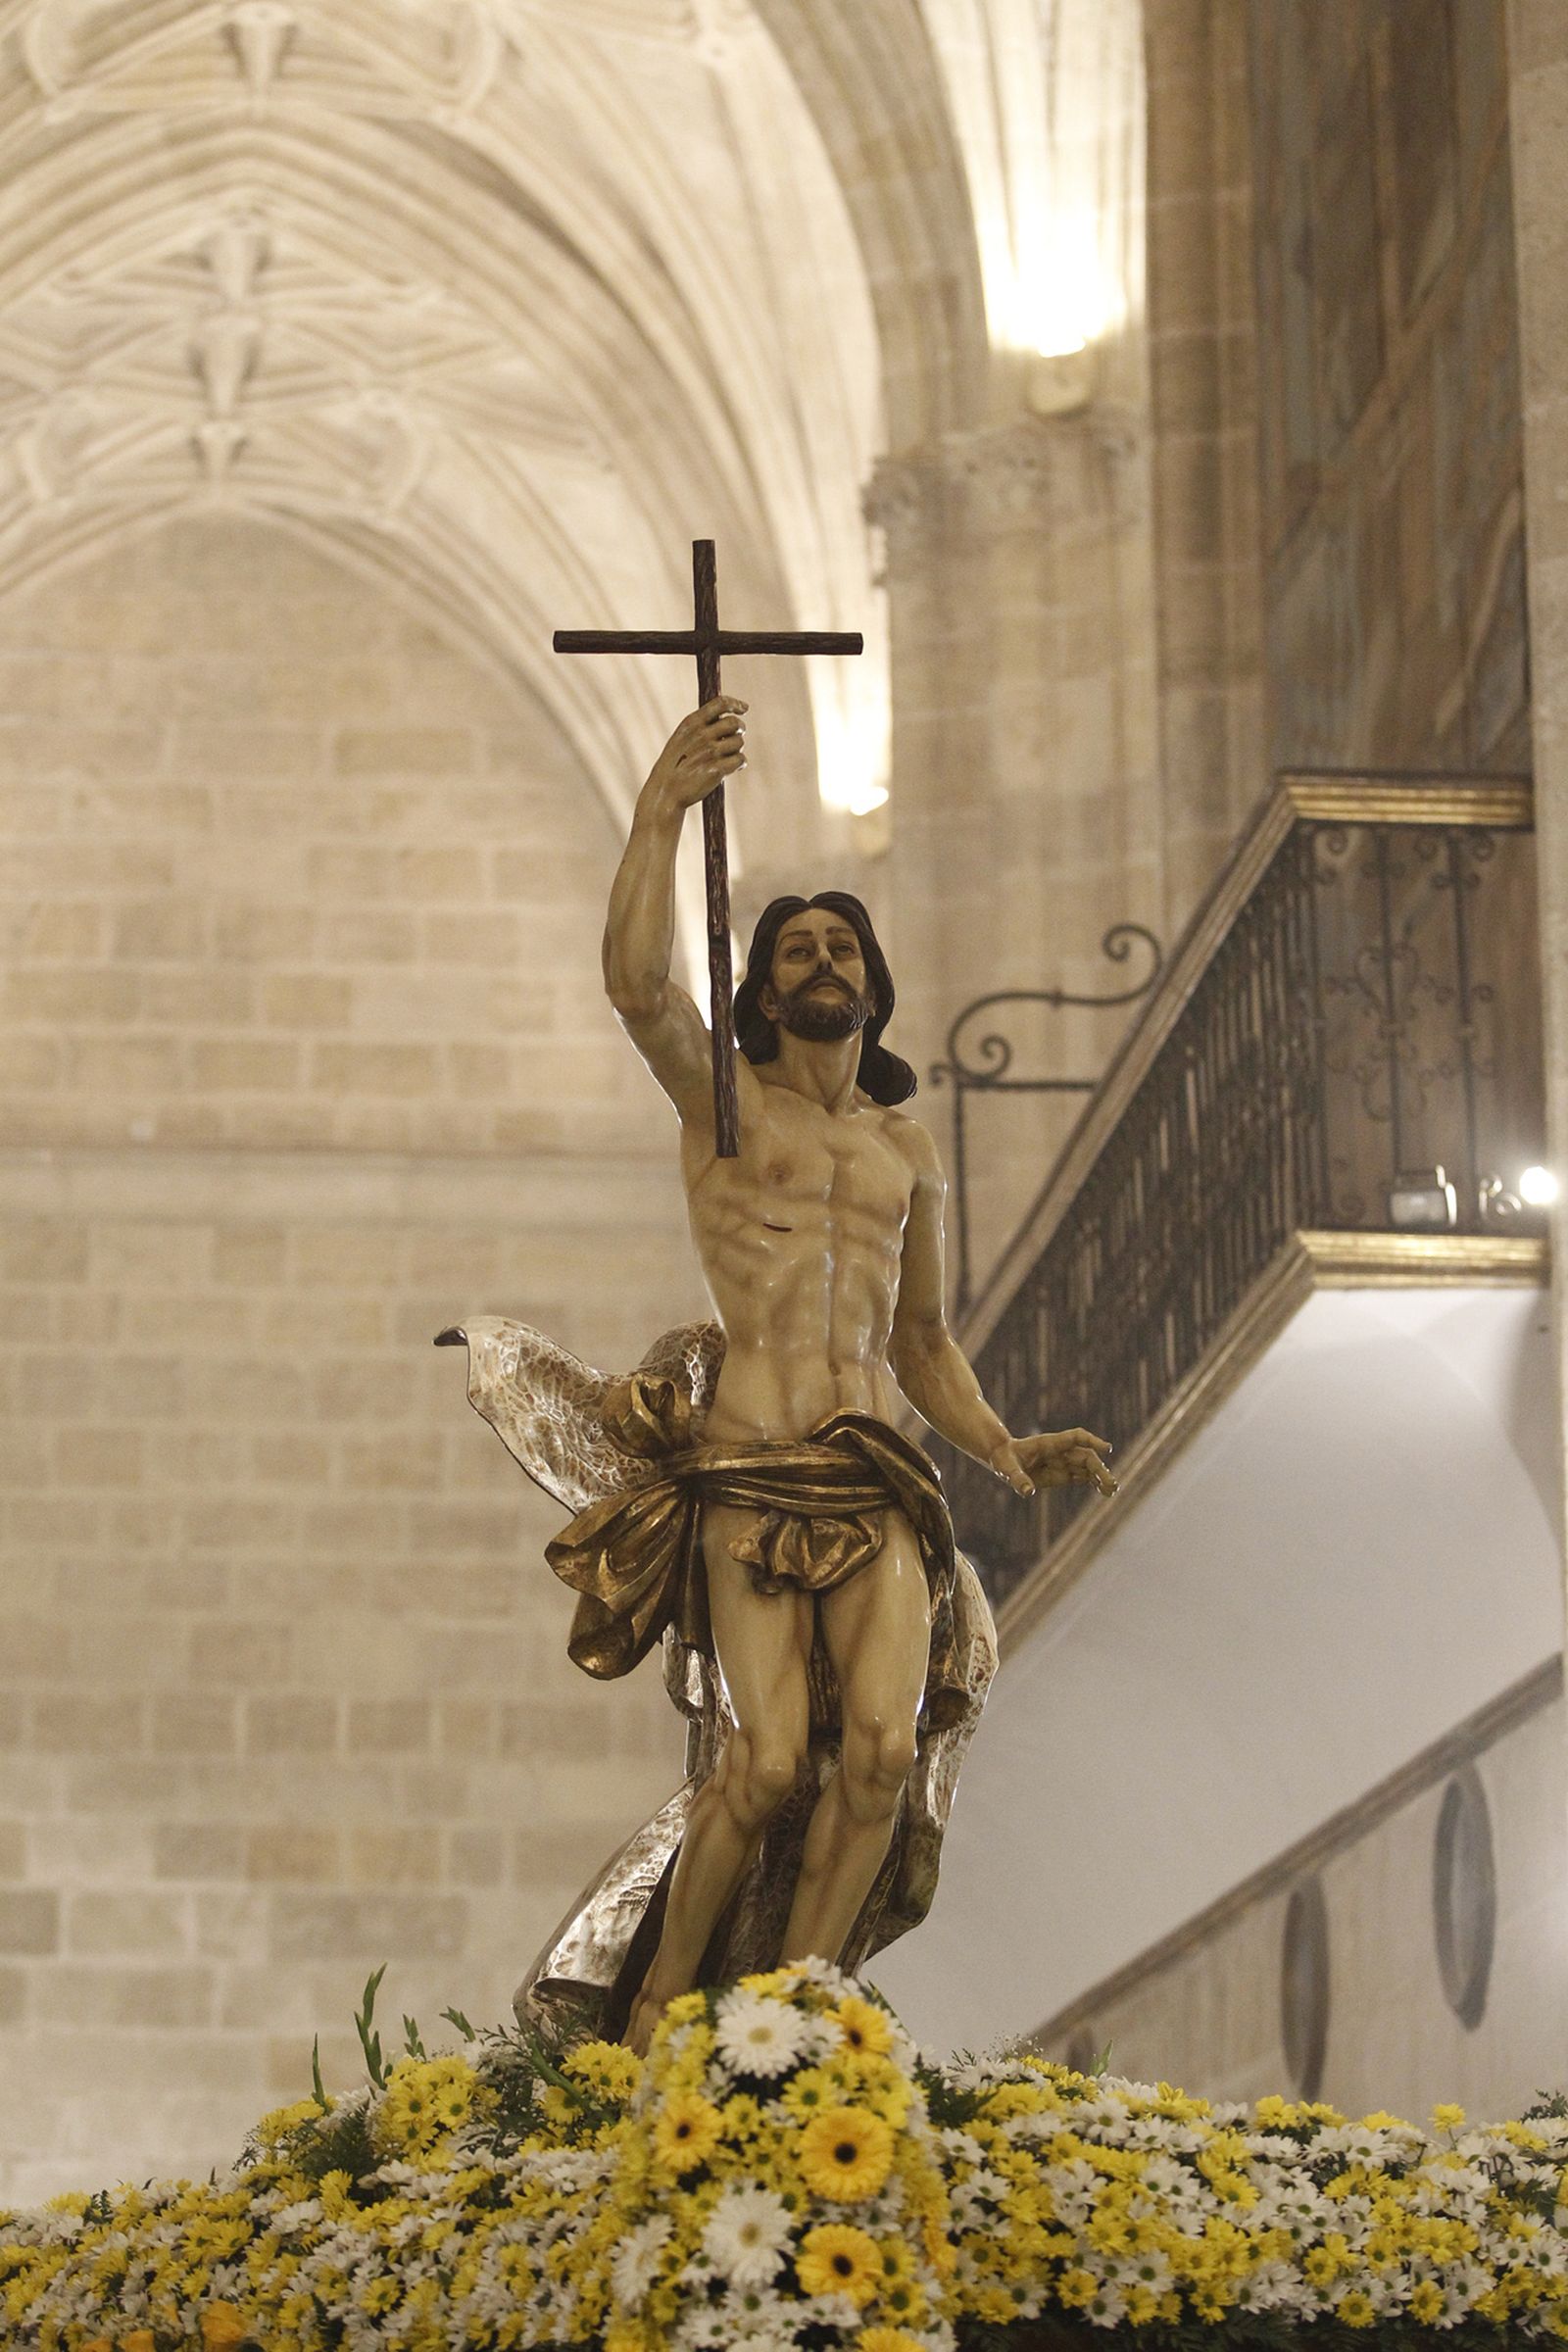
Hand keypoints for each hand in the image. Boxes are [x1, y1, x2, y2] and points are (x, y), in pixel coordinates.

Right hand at [644, 697, 748, 811]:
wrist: (665, 791)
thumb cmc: (675, 764)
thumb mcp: (681, 738)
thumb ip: (700, 726)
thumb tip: (726, 718)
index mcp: (692, 723)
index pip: (721, 703)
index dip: (735, 704)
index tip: (744, 708)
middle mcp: (702, 735)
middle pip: (734, 722)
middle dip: (739, 729)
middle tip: (735, 737)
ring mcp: (710, 752)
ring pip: (739, 742)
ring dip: (737, 749)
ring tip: (726, 757)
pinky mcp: (717, 769)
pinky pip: (741, 760)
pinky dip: (740, 764)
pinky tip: (732, 768)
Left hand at [988, 1427, 1116, 1498]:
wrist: (1003, 1458)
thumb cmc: (1003, 1459)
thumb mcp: (1006, 1469)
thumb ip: (1017, 1478)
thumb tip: (1028, 1492)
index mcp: (1049, 1443)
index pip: (1076, 1437)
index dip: (1092, 1441)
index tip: (1107, 1449)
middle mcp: (1060, 1451)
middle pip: (1086, 1456)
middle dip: (1099, 1470)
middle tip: (1112, 1485)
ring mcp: (1063, 1462)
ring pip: (1088, 1467)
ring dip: (1101, 1477)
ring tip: (1113, 1491)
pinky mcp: (1062, 1474)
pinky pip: (1083, 1477)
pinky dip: (1094, 1483)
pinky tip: (1105, 1492)